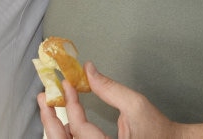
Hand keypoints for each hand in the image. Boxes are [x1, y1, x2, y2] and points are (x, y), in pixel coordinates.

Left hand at [38, 63, 177, 138]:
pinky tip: (65, 120)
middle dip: (50, 121)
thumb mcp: (135, 105)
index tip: (66, 84)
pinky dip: (68, 135)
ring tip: (51, 107)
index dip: (70, 104)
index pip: (80, 130)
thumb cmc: (158, 129)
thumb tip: (89, 70)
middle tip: (44, 99)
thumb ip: (110, 88)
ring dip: (57, 128)